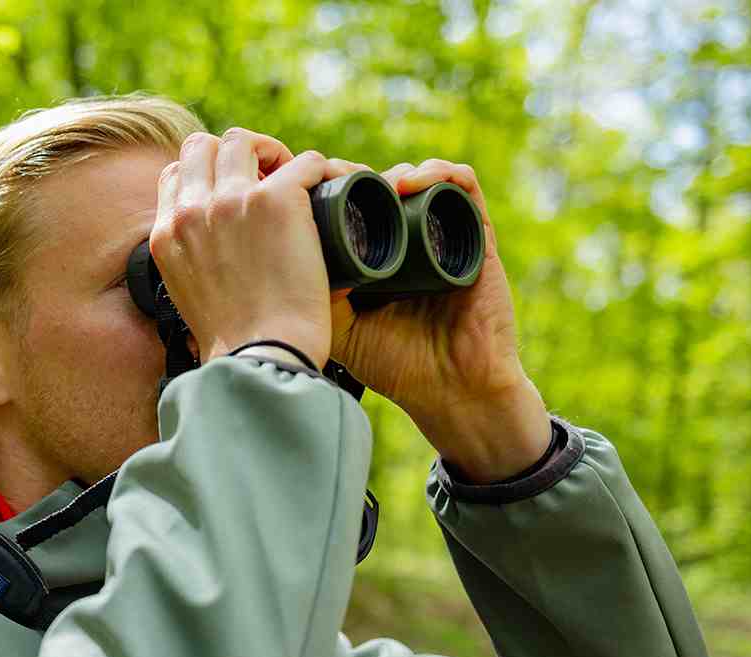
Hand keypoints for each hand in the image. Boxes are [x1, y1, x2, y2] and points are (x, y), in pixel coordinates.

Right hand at [149, 129, 365, 367]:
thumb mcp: (190, 300)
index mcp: (166, 235)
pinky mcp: (277, 201)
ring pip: (246, 140)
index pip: (177, 174)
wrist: (261, 358)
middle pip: (204, 145)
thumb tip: (213, 258)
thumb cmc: (236, 344)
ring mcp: (232, 201)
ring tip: (297, 180)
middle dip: (235, 154)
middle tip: (267, 179)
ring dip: (272, 152)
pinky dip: (322, 171)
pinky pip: (305, 161)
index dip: (207, 174)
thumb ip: (193, 266)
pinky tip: (332, 191)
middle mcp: (192, 211)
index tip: (235, 192)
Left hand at [331, 158, 551, 481]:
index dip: (325, 188)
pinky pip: (462, 185)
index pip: (348, 204)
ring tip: (368, 184)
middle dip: (352, 174)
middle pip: (378, 184)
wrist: (452, 390)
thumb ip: (309, 296)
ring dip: (390, 171)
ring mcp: (442, 233)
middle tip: (330, 180)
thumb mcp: (336, 330)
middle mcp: (406, 239)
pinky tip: (408, 184)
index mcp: (372, 255)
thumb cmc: (395, 365)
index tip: (304, 190)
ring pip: (415, 177)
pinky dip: (437, 172)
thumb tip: (273, 260)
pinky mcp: (477, 233)